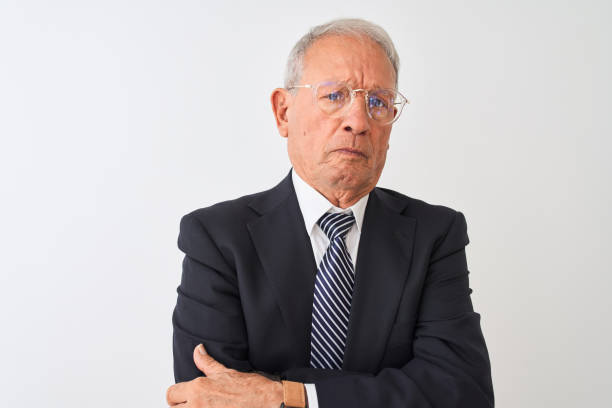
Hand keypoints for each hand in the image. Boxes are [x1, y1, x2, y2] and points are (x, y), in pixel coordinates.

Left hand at [166, 343, 283, 406]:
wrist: (268, 403)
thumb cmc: (250, 389)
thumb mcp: (225, 372)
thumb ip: (206, 363)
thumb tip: (197, 350)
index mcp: (198, 388)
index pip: (171, 394)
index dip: (177, 395)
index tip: (185, 397)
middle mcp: (197, 405)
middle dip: (183, 406)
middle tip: (197, 403)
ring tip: (207, 406)